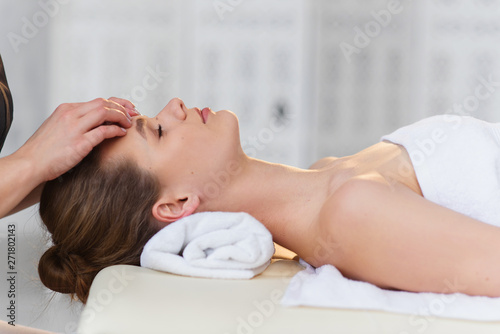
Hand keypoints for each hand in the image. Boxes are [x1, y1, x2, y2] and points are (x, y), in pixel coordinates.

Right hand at [17, 97, 137, 181]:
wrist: (29, 164)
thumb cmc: (44, 150)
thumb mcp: (58, 128)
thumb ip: (75, 123)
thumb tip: (94, 125)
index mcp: (66, 109)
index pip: (98, 101)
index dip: (117, 104)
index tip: (128, 108)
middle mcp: (70, 114)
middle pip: (104, 103)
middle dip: (123, 107)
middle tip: (134, 114)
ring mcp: (74, 128)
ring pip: (105, 112)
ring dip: (121, 116)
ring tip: (129, 124)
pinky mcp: (79, 143)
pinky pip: (103, 131)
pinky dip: (115, 130)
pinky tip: (122, 133)